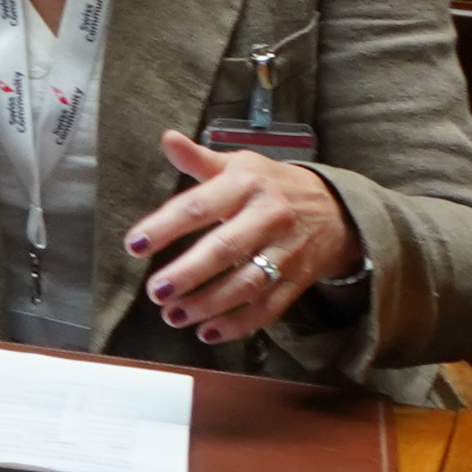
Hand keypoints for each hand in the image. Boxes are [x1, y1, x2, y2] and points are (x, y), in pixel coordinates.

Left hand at [130, 135, 358, 347]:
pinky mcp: (299, 281)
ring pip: (246, 284)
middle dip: (188, 274)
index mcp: (246, 184)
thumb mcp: (240, 165)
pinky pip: (268, 308)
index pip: (200, 206)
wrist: (337, 209)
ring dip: (208, 305)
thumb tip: (167, 139)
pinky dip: (239, 324)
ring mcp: (286, 252)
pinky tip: (209, 332)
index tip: (135, 245)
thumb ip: (200, 160)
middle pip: (225, 249)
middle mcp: (268, 217)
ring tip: (173, 315)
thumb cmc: (272, 185)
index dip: (166, 226)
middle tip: (155, 292)